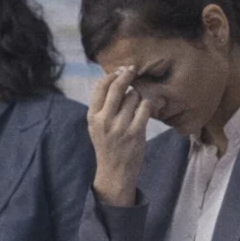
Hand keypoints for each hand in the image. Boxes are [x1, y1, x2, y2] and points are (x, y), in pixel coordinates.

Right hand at [88, 66, 149, 205]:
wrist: (115, 171)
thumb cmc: (107, 145)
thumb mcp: (96, 126)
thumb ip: (101, 105)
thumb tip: (112, 78)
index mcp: (93, 117)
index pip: (100, 87)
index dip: (111, 75)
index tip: (120, 70)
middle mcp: (105, 120)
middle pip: (117, 87)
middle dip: (126, 74)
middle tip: (133, 69)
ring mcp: (121, 126)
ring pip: (133, 96)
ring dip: (137, 96)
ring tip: (135, 105)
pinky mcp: (136, 132)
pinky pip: (145, 107)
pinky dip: (146, 104)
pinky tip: (144, 109)